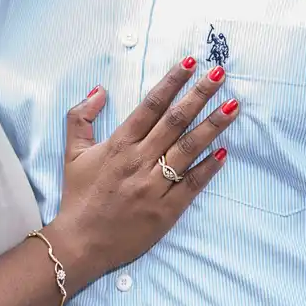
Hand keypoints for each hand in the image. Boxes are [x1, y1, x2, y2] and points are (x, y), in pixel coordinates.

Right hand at [45, 58, 235, 283]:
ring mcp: (154, 186)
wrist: (81, 242)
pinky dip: (208, 168)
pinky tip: (224, 152)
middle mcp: (139, 161)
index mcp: (119, 144)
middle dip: (199, 95)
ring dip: (212, 126)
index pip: (151, 105)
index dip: (172, 82)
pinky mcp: (166, 210)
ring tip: (232, 107)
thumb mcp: (72, 153)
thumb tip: (99, 90)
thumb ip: (80, 117)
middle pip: (175, 121)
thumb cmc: (78, 196)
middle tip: (220, 75)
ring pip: (188, 149)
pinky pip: (191, 184)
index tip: (190, 64)